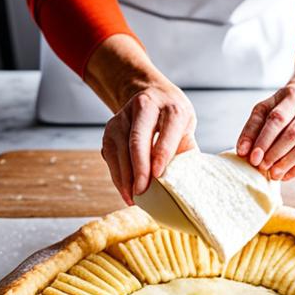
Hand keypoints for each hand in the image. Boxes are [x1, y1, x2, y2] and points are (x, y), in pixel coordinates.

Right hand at [101, 82, 196, 204]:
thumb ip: (185, 150)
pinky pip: (111, 158)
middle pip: (137, 140)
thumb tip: (182, 180)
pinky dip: (118, 177)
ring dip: (125, 178)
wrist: (151, 96)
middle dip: (138, 169)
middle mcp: (143, 107)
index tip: (158, 176)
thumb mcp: (185, 128)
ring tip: (133, 198)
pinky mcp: (108, 130)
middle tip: (141, 192)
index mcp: (170, 106)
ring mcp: (122, 118)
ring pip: (119, 151)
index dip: (161, 154)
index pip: (164, 131)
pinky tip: (126, 191)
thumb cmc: (172, 118)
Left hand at [236, 79, 294, 181]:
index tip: (252, 158)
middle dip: (275, 153)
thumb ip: (251, 129)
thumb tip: (242, 152)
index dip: (264, 140)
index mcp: (294, 94)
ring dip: (288, 162)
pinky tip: (285, 175)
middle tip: (261, 167)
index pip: (278, 118)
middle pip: (294, 132)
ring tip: (272, 174)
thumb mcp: (265, 110)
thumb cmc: (284, 109)